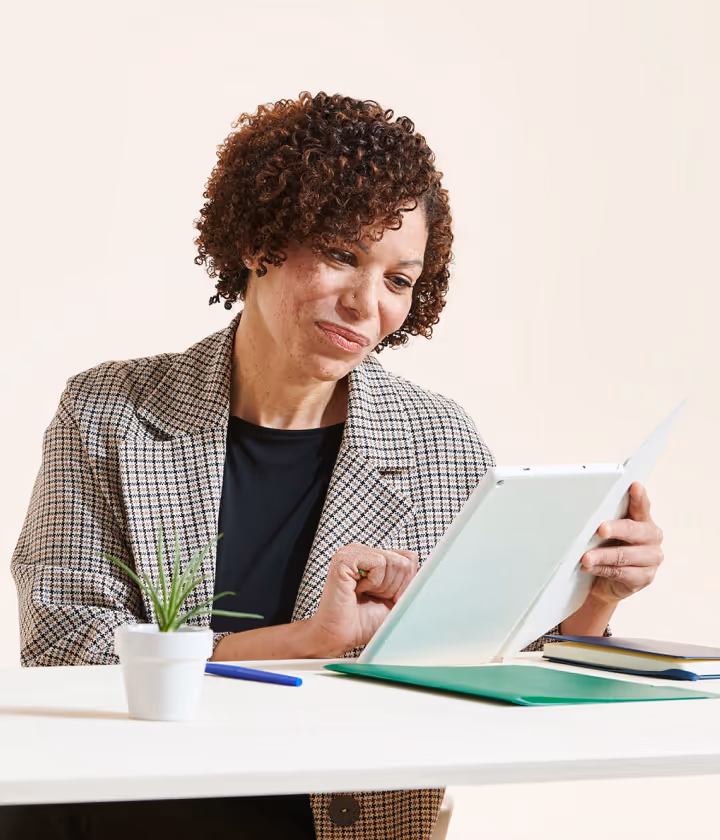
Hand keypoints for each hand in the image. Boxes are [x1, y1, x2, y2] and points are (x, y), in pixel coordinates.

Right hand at [307, 543, 418, 656]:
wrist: (339, 636)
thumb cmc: (363, 622)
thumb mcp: (397, 602)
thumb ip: (412, 584)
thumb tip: (430, 571)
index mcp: (375, 557)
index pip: (409, 558)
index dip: (404, 584)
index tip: (387, 598)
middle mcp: (364, 551)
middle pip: (404, 561)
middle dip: (394, 587)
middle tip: (373, 597)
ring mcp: (353, 551)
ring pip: (394, 561)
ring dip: (383, 586)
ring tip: (364, 594)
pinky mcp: (345, 558)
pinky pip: (378, 563)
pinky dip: (373, 583)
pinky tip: (357, 590)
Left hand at [581, 481, 663, 603]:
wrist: (604, 581)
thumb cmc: (606, 549)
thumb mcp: (606, 531)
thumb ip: (606, 518)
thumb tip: (587, 507)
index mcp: (644, 520)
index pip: (642, 506)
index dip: (639, 496)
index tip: (634, 486)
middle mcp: (652, 537)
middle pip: (634, 530)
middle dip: (616, 529)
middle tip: (601, 529)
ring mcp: (651, 558)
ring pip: (625, 555)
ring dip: (603, 556)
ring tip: (586, 558)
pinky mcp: (645, 577)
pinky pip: (622, 573)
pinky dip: (604, 569)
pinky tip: (592, 567)